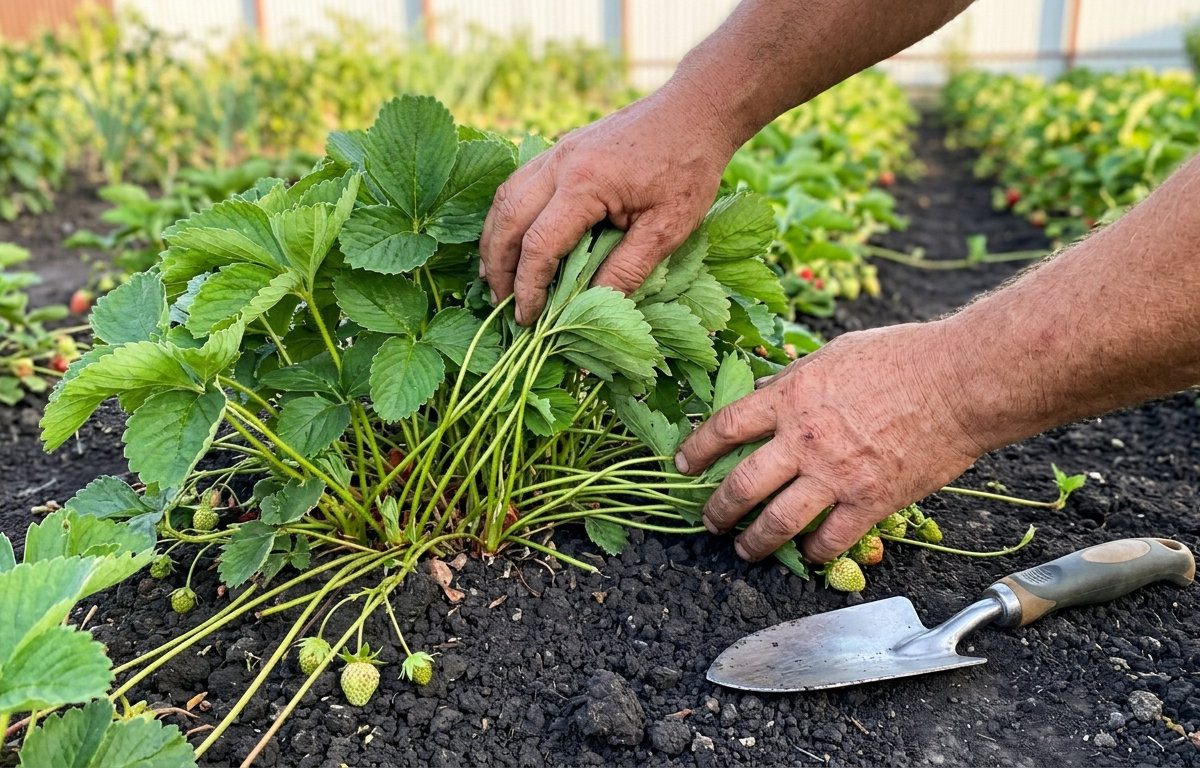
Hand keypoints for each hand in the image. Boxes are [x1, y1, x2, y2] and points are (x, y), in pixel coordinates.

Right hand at [479, 88, 734, 324]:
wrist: (695, 110)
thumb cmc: (688, 168)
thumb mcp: (668, 228)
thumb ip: (627, 269)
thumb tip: (592, 309)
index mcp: (584, 184)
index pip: (539, 245)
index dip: (529, 287)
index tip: (528, 319)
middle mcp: (559, 163)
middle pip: (507, 221)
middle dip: (498, 267)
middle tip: (501, 305)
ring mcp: (555, 151)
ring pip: (504, 198)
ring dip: (494, 240)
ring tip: (495, 278)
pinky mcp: (560, 148)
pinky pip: (518, 184)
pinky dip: (506, 216)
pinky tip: (510, 238)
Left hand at [675, 323, 987, 562]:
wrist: (959, 381)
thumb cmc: (902, 356)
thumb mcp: (833, 353)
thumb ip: (794, 378)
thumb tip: (761, 390)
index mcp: (791, 396)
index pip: (725, 427)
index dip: (697, 448)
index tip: (684, 463)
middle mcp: (803, 439)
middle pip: (742, 484)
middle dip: (717, 508)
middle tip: (708, 520)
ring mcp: (835, 474)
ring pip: (777, 521)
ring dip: (754, 541)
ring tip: (744, 548)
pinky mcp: (870, 500)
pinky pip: (830, 539)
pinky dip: (813, 551)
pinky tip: (807, 554)